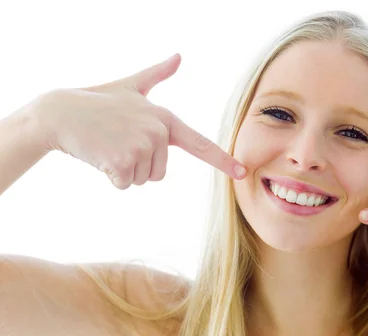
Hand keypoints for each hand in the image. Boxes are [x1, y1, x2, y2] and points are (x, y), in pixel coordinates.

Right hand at [35, 53, 246, 189]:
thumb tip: (178, 56)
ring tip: (109, 146)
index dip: (223, 160)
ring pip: (143, 180)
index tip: (243, 172)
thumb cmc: (97, 101)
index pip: (200, 143)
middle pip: (160, 173)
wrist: (60, 112)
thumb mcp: (130, 86)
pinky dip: (111, 177)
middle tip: (118, 142)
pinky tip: (100, 156)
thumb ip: (156, 74)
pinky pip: (125, 184)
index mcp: (165, 118)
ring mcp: (142, 146)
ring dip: (124, 171)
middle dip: (138, 165)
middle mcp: (159, 131)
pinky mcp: (124, 162)